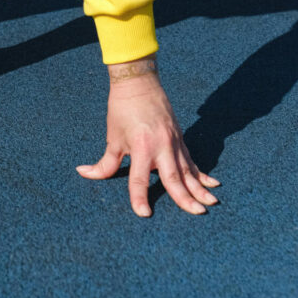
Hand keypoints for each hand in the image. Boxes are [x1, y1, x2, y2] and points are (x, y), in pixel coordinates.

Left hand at [76, 56, 219, 217]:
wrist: (139, 83)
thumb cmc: (122, 110)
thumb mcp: (112, 138)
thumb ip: (104, 163)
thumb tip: (83, 173)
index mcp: (141, 146)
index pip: (139, 178)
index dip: (139, 197)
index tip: (144, 214)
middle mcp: (161, 145)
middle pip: (173, 177)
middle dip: (185, 197)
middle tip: (198, 213)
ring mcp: (173, 142)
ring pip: (188, 170)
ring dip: (199, 188)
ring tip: (211, 203)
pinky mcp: (180, 139)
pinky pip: (191, 160)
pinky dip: (201, 173)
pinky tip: (213, 184)